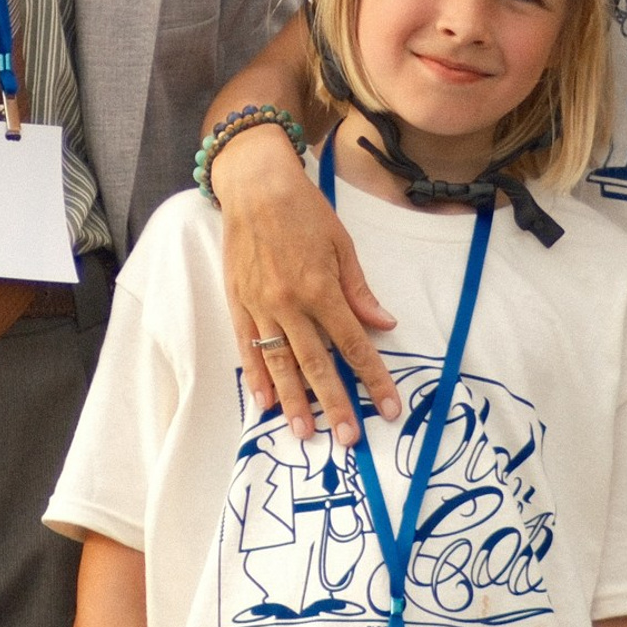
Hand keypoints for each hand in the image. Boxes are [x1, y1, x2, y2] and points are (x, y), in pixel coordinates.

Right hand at [211, 122, 398, 445]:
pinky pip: (248, 348)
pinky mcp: (238, 304)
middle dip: (335, 404)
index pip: (354, 345)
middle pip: (317, 364)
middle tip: (347, 439)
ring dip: (293, 402)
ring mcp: (260, 307)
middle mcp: (290, 305)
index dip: (373, 379)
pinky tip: (264, 402)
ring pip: (279, 364)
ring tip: (304, 434)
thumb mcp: (341, 245)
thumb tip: (384, 325)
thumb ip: (359, 291)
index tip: (388, 408)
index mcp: (321, 289)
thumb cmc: (304, 211)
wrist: (255, 186)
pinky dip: (256, 376)